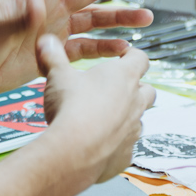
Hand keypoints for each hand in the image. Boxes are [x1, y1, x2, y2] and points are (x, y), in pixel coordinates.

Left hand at [0, 0, 159, 94]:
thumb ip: (20, 15)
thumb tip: (41, 1)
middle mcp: (52, 6)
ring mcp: (54, 30)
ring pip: (96, 19)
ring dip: (121, 18)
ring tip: (147, 19)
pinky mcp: (54, 54)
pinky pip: (86, 49)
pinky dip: (105, 49)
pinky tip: (123, 49)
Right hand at [38, 35, 154, 182]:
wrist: (72, 152)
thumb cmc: (70, 109)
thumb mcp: (58, 76)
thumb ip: (54, 57)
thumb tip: (47, 41)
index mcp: (124, 76)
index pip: (140, 58)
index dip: (132, 55)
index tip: (123, 55)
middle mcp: (135, 101)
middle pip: (148, 90)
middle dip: (136, 88)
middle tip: (116, 89)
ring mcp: (133, 129)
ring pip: (139, 119)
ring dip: (127, 117)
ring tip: (105, 118)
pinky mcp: (126, 154)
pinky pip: (127, 147)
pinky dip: (117, 144)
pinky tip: (99, 145)